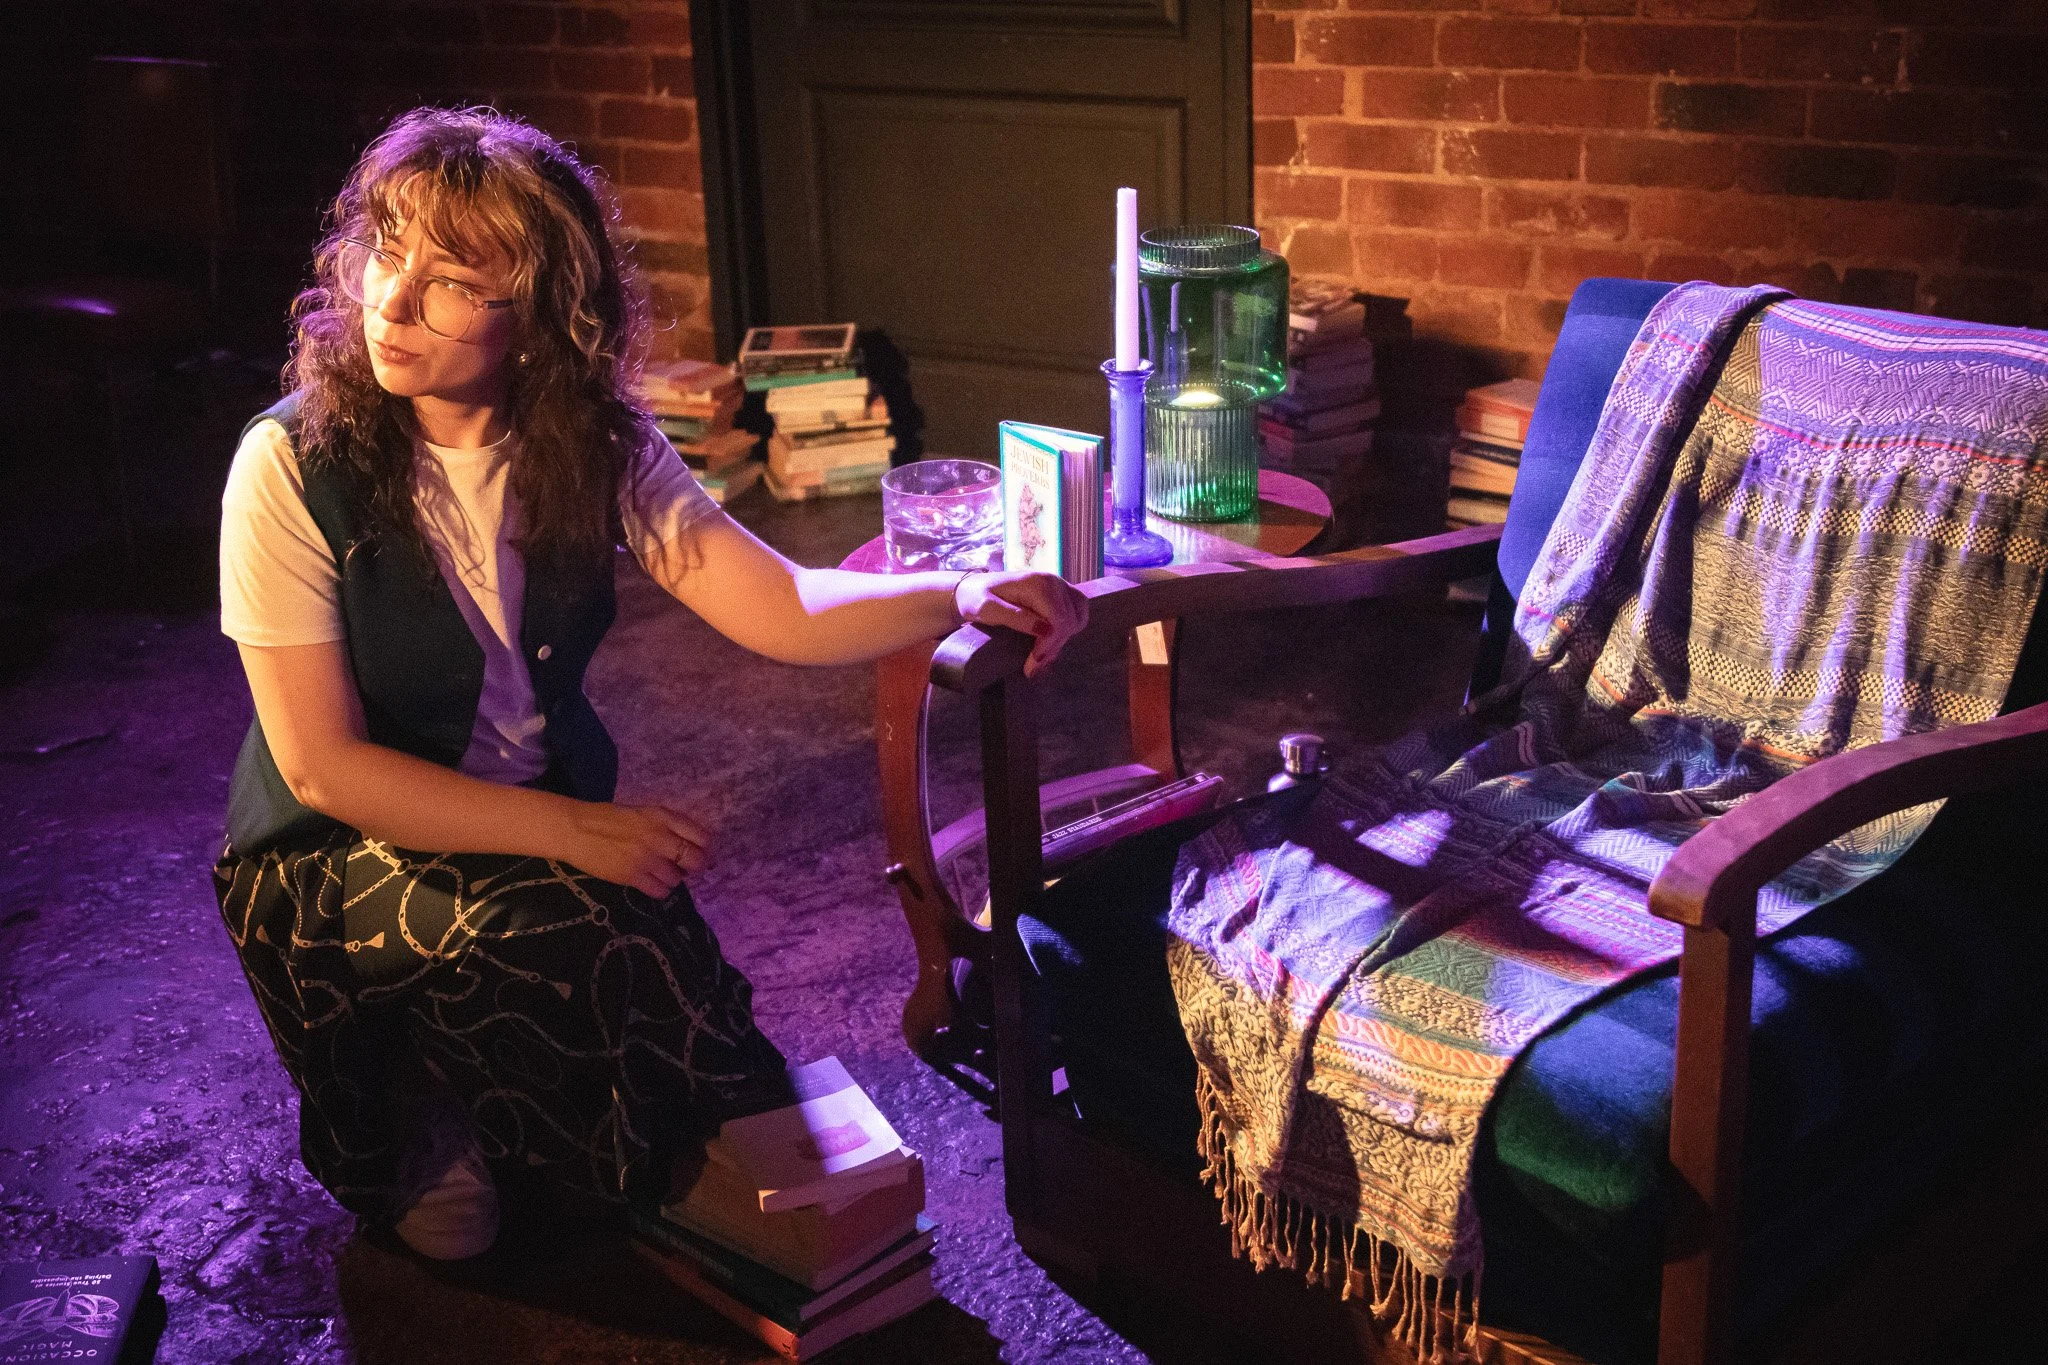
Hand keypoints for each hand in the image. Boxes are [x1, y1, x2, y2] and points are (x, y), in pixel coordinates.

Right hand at [566, 801, 710, 897]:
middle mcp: (659, 837)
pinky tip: (652, 882)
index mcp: (663, 817)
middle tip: (686, 868)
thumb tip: (692, 843)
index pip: (701, 837)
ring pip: (677, 879)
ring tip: (661, 872)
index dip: (706, 849)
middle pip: (695, 860)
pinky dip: (660, 890)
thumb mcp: (644, 812)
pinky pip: (660, 891)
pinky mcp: (632, 876)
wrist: (576, 830)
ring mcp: (646, 858)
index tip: (703, 853)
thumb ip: (668, 825)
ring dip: (673, 878)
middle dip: (695, 867)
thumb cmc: (610, 819)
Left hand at [955, 571, 1088, 677]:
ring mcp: (1059, 585)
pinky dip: (1071, 628)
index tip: (1033, 664)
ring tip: (1041, 656)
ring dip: (1061, 641)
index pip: (1058, 620)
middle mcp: (1053, 581)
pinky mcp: (1061, 591)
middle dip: (1052, 647)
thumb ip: (1016, 618)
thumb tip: (1045, 631)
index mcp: (1037, 584)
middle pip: (1068, 622)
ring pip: (1076, 618)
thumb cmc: (976, 599)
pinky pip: (1078, 611)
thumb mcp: (987, 609)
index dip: (1048, 645)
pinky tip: (1053, 640)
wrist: (972, 588)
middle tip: (1033, 667)